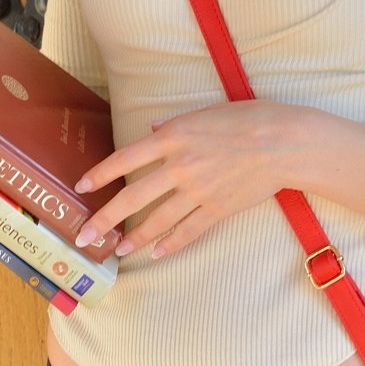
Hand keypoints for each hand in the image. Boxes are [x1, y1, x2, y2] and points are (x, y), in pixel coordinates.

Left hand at [73, 101, 296, 259]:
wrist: (283, 141)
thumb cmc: (248, 118)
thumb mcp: (205, 112)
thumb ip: (174, 124)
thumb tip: (151, 128)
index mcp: (173, 137)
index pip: (125, 158)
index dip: (100, 173)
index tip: (81, 186)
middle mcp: (179, 166)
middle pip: (133, 196)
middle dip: (104, 219)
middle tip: (84, 236)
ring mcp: (198, 191)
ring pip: (157, 220)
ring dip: (134, 238)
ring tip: (118, 250)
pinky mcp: (217, 208)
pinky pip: (189, 231)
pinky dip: (171, 244)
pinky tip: (157, 253)